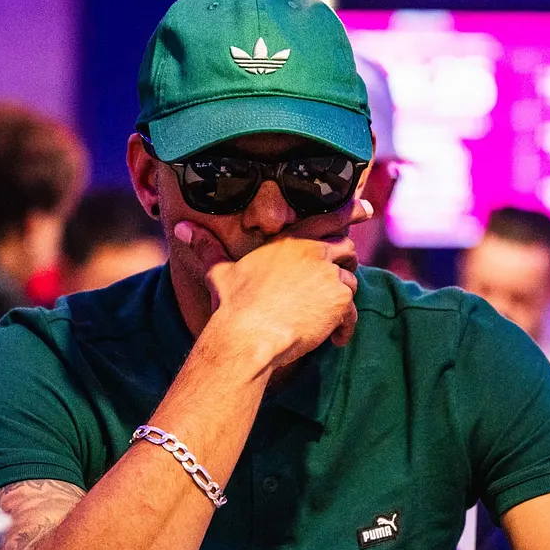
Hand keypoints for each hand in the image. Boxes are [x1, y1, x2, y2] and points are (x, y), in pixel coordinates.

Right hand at [179, 222, 358, 370]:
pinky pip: (352, 311)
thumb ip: (207, 249)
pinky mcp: (338, 298)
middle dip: (346, 265)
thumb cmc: (231, 306)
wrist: (247, 335)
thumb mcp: (220, 273)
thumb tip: (182, 228)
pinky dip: (345, 327)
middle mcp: (311, 251)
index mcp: (287, 241)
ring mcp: (327, 273)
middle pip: (346, 248)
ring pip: (350, 283)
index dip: (349, 212)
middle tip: (339, 286)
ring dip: (342, 304)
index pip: (325, 218)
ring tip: (329, 326)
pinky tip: (334, 340)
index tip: (367, 209)